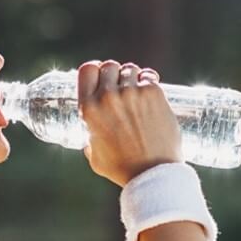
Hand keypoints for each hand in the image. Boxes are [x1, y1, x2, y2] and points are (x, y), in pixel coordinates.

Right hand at [77, 59, 182, 186]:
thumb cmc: (123, 169)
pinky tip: (150, 88)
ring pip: (130, 69)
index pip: (87, 70)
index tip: (100, 76)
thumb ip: (90, 140)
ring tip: (137, 90)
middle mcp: (108, 96)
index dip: (94, 71)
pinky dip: (149, 80)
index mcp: (89, 109)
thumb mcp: (94, 155)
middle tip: (121, 86)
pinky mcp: (154, 93)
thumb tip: (91, 135)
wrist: (153, 174)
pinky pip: (148, 76)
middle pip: (109, 66)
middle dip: (114, 74)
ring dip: (132, 77)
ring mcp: (132, 93)